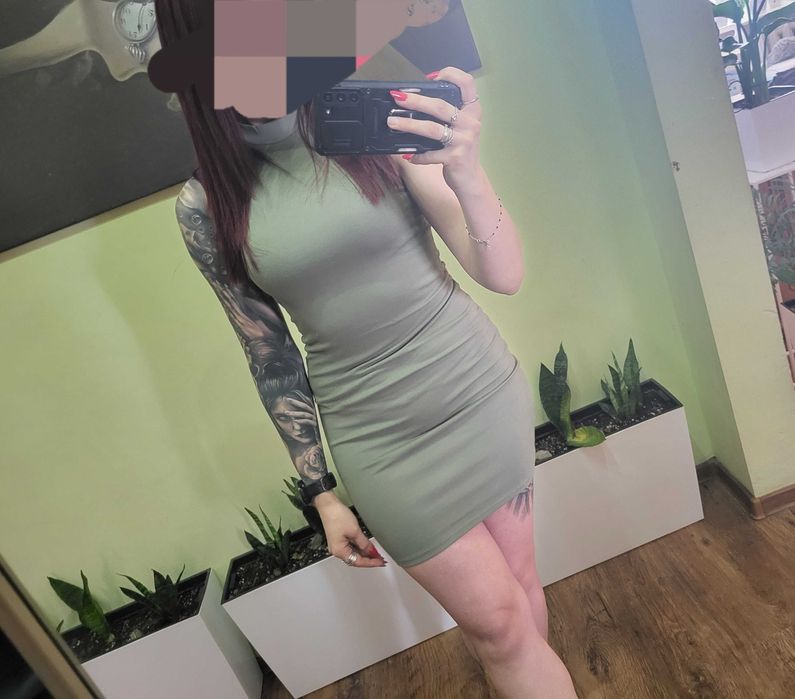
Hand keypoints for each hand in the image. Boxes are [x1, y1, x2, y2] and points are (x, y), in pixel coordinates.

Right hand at [315, 497, 386, 567]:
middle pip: (355, 559)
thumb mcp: (355, 531)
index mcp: (339, 551)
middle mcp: (337, 550)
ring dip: (365, 553)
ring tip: (376, 552)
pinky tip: (367, 546)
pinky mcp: (338, 539)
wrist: (328, 505)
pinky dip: (360, 547)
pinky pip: (351, 547)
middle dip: (368, 559)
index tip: (380, 562)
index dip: (371, 562)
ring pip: (354, 553)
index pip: (358, 561)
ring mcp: (337, 544)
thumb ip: (364, 543)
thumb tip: (372, 551)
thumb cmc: (336, 515)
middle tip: (380, 559)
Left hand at [387, 66, 482, 193]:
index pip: (467, 83)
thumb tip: (414, 100)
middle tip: (397, 97)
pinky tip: (407, 155)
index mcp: (472, 110)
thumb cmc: (460, 149)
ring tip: (393, 122)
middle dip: (416, 100)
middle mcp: (470, 123)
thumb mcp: (459, 127)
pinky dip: (417, 155)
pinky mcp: (455, 158)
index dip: (451, 74)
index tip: (431, 77)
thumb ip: (446, 113)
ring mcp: (464, 141)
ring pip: (432, 129)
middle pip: (440, 106)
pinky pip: (431, 154)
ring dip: (409, 124)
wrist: (471, 178)